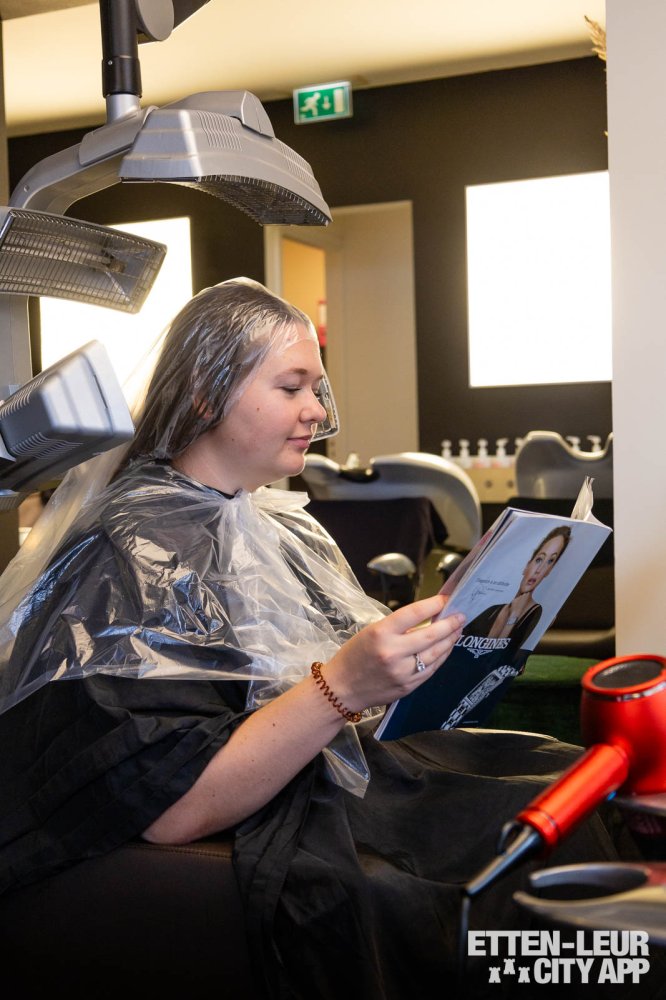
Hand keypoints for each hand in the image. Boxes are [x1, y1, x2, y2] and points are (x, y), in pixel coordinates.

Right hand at [324, 594, 464, 712]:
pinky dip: (442, 656)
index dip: (433, 605)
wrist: (341, 689)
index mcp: (380, 633)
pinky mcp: (408, 686)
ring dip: (450, 639)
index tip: (445, 599)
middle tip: (461, 615)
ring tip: (457, 629)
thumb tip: (427, 619)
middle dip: (450, 624)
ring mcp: (402, 671)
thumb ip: (398, 627)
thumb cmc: (353, 656)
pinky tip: (446, 648)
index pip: (414, 613)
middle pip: (431, 635)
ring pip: (436, 653)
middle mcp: (393, 652)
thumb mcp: (370, 632)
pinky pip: (431, 668)